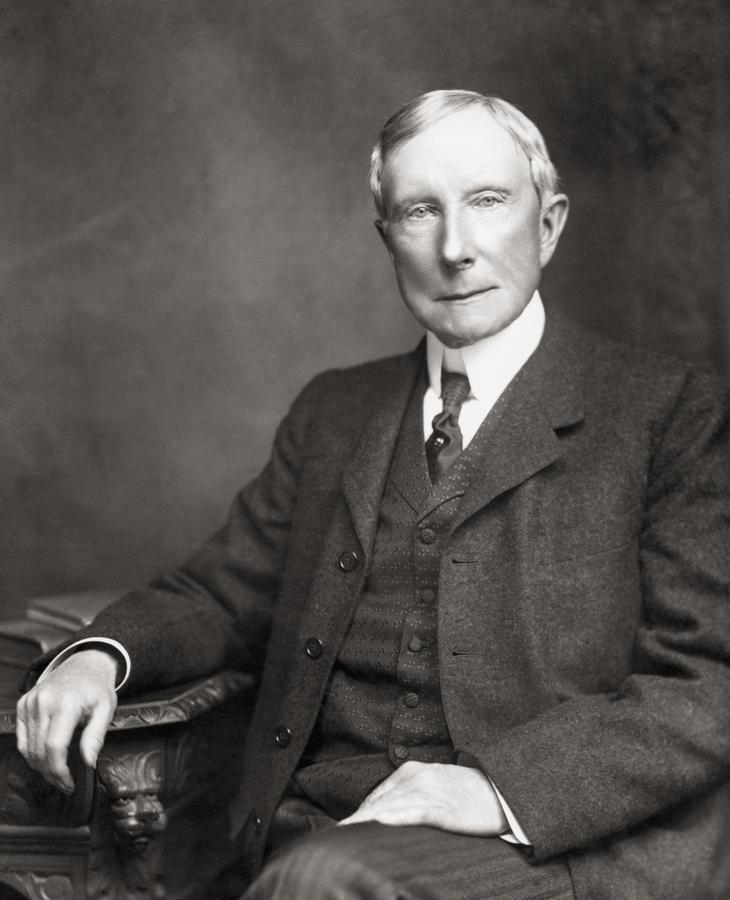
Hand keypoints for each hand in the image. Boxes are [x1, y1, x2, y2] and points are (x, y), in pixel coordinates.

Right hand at [16, 649, 118, 792]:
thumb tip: (88, 763)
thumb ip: (95, 736)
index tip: (69, 783)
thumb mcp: (106, 709)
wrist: (83, 664)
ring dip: (40, 766)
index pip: (54, 747)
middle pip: (39, 751)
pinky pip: (22, 738)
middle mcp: (44, 702)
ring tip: (56, 773)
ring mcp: (30, 702)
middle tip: (64, 784)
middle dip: (51, 773)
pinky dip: (31, 753)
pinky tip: (44, 759)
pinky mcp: (23, 704)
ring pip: (28, 747)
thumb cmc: (96, 688)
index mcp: (66, 703)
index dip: (59, 770)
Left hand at [339, 761, 507, 835]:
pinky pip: (413, 814)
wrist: (503, 790)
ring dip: (366, 823)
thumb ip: (409, 798)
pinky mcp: (444, 808)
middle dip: (355, 823)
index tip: (339, 833)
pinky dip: (394, 819)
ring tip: (346, 838)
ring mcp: (429, 791)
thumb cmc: (468, 794)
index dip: (357, 818)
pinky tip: (379, 824)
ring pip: (389, 809)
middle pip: (377, 804)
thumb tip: (383, 818)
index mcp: (411, 772)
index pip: (375, 799)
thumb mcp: (434, 788)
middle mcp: (415, 777)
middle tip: (334, 841)